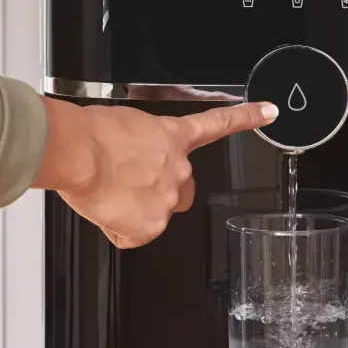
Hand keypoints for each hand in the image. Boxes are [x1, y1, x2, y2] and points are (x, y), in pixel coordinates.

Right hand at [32, 98, 277, 248]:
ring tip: (108, 191)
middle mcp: (178, 170)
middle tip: (128, 184)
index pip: (217, 124)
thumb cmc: (91, 134)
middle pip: (180, 192)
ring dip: (131, 208)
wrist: (79, 153)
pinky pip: (130, 235)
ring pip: (152, 215)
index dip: (245, 118)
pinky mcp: (149, 227)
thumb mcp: (123, 125)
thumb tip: (126, 158)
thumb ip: (139, 144)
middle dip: (159, 192)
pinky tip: (105, 208)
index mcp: (172, 137)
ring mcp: (167, 201)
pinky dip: (116, 227)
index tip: (269, 112)